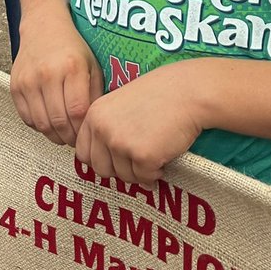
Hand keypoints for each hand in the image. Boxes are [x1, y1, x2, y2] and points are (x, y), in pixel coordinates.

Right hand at [10, 19, 103, 146]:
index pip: (77, 111)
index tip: (86, 134)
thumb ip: (95, 96)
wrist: (43, 27)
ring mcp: (28, 80)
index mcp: (72, 67)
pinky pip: (26, 118)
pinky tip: (48, 121)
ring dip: (54, 136)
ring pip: (41, 124)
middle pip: (58, 122)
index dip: (82, 130)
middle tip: (75, 139)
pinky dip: (38, 126)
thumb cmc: (72, 48)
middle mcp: (48, 73)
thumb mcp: (93, 66)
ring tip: (63, 133)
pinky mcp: (15, 86)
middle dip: (69, 137)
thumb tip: (94, 126)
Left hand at [75, 63, 204, 184]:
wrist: (187, 91)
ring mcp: (121, 144)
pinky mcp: (142, 156)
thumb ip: (107, 128)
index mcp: (94, 115)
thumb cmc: (158, 95)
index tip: (116, 158)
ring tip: (154, 154)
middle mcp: (103, 130)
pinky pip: (145, 178)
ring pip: (124, 176)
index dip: (101, 158)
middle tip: (137, 160)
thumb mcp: (120, 105)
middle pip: (101, 169)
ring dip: (140, 171)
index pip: (83, 152)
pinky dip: (155, 173)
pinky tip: (163, 157)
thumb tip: (104, 163)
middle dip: (120, 169)